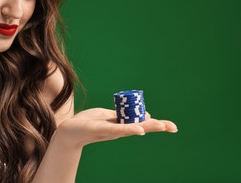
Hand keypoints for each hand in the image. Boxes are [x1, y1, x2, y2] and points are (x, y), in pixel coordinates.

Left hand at [56, 108, 177, 148]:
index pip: (143, 123)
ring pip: (133, 127)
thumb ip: (123, 115)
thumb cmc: (89, 122)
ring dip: (148, 126)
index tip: (171, 126)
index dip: (158, 124)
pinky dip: (130, 129)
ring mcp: (112, 130)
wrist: (69, 130)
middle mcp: (120, 129)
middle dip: (158, 126)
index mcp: (122, 124)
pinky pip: (118, 129)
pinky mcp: (103, 129)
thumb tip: (143, 113)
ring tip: (162, 126)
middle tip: (174, 127)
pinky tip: (140, 130)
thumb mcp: (108, 116)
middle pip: (142, 126)